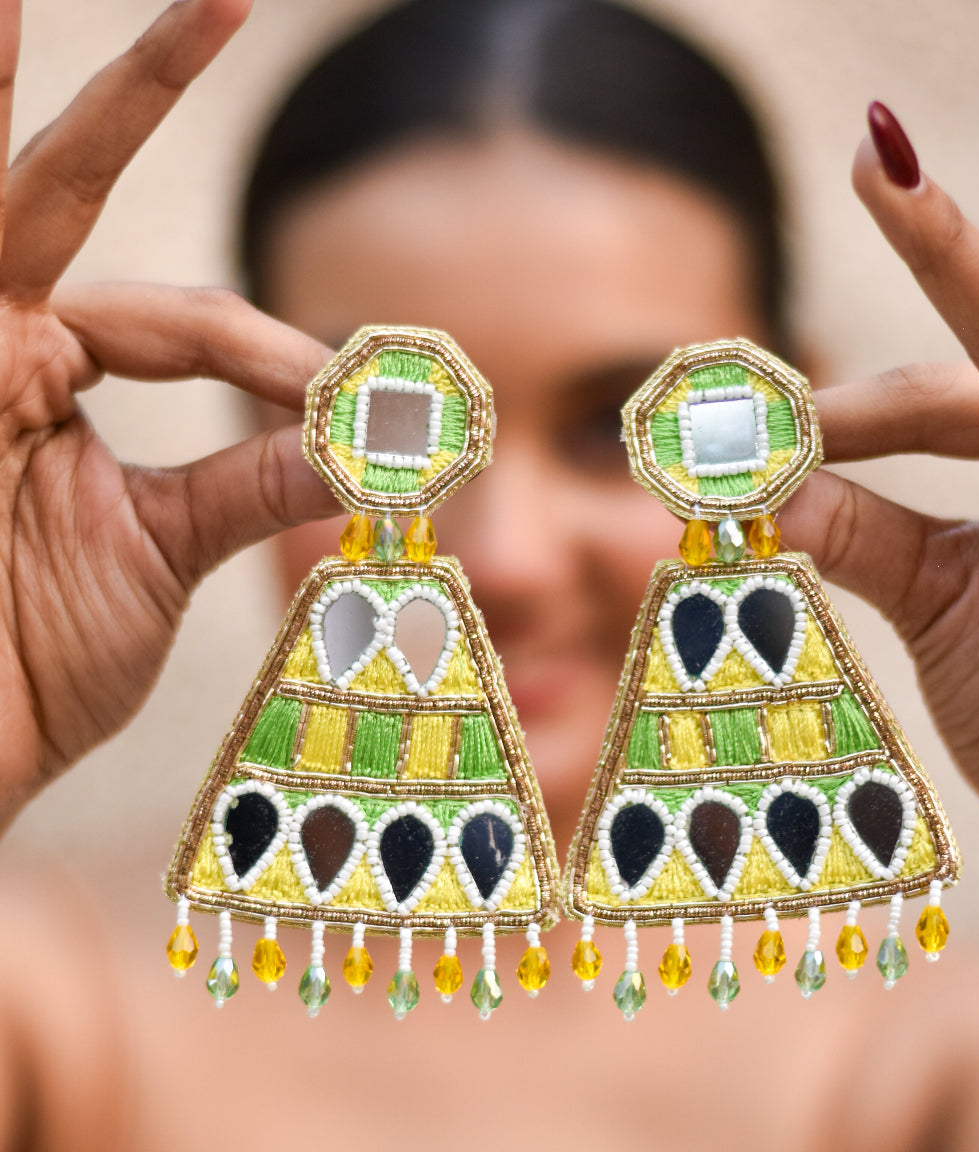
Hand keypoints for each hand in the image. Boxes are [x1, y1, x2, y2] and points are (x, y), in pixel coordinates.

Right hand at [0, 0, 335, 828]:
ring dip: (51, 101)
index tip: (352, 404)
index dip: (278, 357)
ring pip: (12, 196)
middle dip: (140, 92)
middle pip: (66, 189)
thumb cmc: (26, 665)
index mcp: (47, 381)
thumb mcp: (166, 551)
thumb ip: (255, 480)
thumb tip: (374, 435)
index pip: (188, 325)